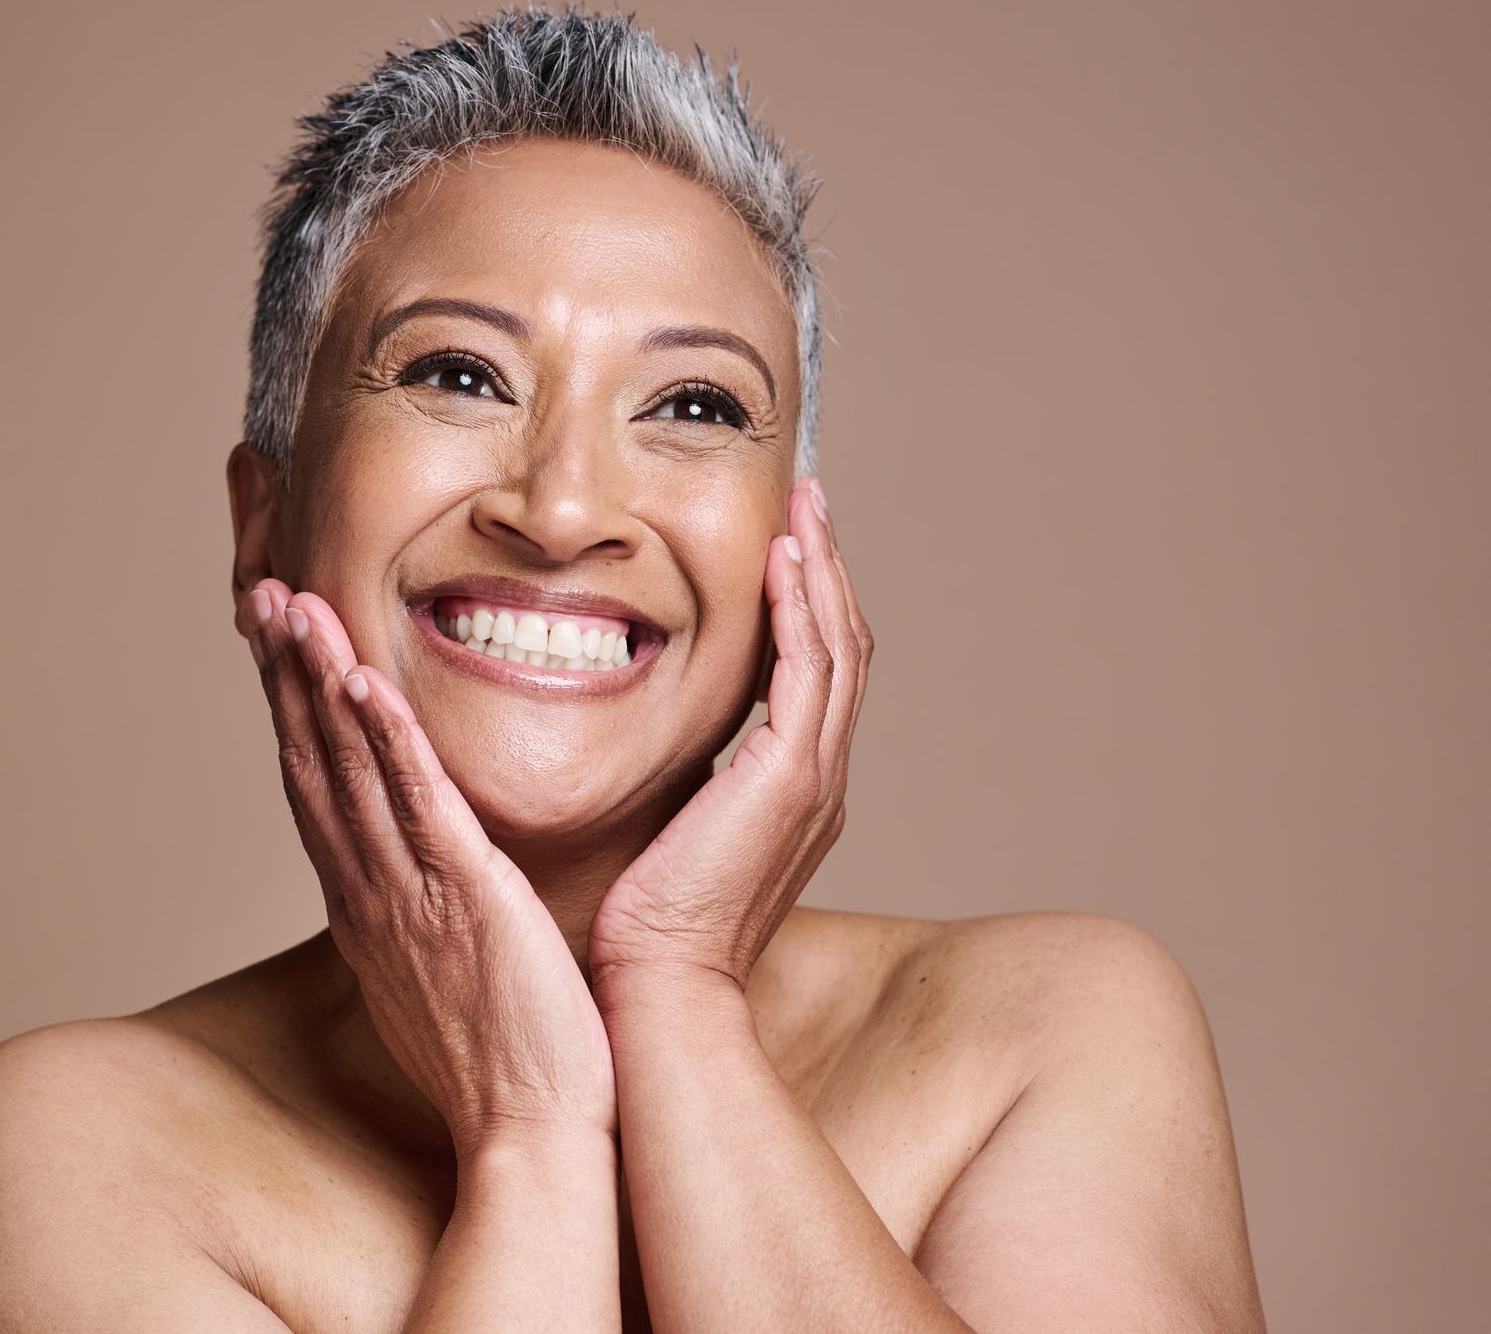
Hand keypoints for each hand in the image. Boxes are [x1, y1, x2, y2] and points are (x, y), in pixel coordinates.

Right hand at [246, 579, 616, 1156]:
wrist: (530, 1129)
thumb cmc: (500, 1055)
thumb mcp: (438, 970)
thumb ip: (420, 910)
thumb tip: (415, 875)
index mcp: (367, 903)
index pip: (317, 786)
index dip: (291, 709)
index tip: (277, 641)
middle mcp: (370, 892)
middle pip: (312, 763)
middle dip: (284, 674)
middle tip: (261, 594)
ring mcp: (408, 894)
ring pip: (349, 769)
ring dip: (317, 682)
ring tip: (292, 604)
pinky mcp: (464, 897)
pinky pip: (416, 806)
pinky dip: (386, 741)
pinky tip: (363, 682)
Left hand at [588, 477, 872, 994]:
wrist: (660, 987)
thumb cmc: (647, 925)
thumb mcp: (672, 834)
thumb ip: (684, 785)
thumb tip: (658, 753)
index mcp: (795, 792)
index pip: (816, 676)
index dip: (810, 605)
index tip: (787, 546)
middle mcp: (820, 779)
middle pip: (843, 648)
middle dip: (828, 570)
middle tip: (811, 503)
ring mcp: (814, 778)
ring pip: (839, 647)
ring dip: (823, 569)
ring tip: (807, 506)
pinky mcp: (791, 778)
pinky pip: (810, 669)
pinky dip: (803, 606)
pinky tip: (784, 557)